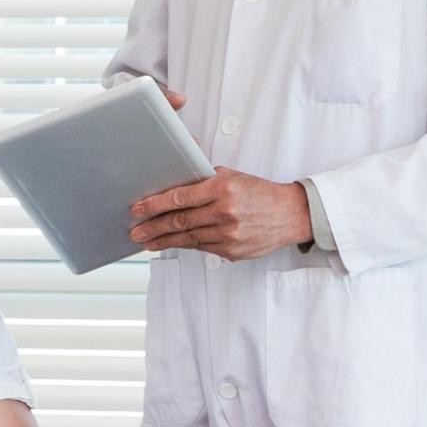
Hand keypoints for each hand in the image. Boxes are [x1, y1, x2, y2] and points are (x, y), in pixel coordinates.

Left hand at [130, 169, 314, 260]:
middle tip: (135, 231)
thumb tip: (176, 181)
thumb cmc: (260, 192)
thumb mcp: (233, 176)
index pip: (180, 197)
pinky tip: (173, 243)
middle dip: (152, 227)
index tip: (137, 208)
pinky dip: (185, 245)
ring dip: (164, 241)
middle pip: (179, 221)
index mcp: (223, 188)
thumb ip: (205, 179)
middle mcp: (224, 212)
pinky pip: (202, 248)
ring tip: (147, 242)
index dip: (155, 204)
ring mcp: (228, 234)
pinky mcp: (232, 251)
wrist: (291, 214)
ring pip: (187, 238)